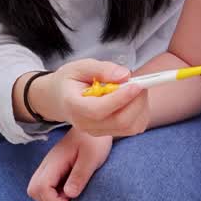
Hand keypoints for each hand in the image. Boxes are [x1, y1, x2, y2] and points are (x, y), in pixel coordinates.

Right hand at [27, 128, 112, 200]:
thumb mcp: (91, 159)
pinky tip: (68, 188)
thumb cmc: (94, 141)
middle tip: (67, 200)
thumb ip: (79, 176)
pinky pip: (44, 184)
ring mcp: (49, 165)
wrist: (92, 124)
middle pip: (33, 189)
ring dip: (50, 197)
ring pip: (36, 188)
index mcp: (55, 161)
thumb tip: (68, 195)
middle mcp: (47, 164)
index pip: (40, 187)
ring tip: (69, 195)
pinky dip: (53, 192)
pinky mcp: (53, 167)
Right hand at [31, 59, 149, 136]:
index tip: (136, 84)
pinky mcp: (109, 133)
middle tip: (141, 81)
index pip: (99, 110)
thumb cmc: (70, 81)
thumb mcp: (80, 67)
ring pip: (131, 127)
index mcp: (74, 107)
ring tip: (136, 88)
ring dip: (141, 107)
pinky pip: (133, 128)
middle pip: (120, 121)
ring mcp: (98, 132)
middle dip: (137, 101)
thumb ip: (102, 69)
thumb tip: (125, 75)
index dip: (121, 98)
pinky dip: (141, 113)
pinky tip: (134, 98)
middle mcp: (86, 125)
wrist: (59, 99)